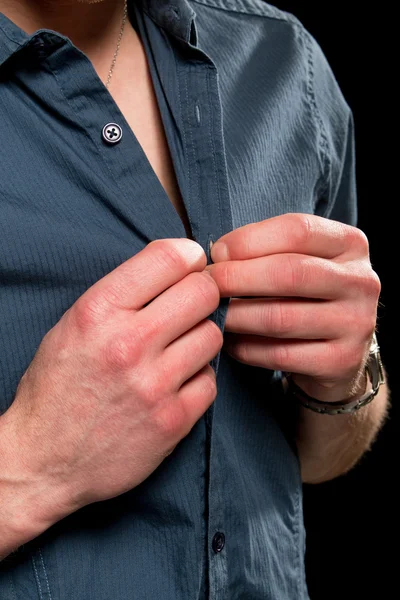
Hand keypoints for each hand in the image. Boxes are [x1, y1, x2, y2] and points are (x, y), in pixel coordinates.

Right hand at [1, 239, 221, 536]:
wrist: (44, 459)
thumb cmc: (57, 387)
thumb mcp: (73, 325)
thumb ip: (123, 292)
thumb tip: (178, 262)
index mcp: (98, 311)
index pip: (169, 258)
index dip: (188, 257)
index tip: (191, 264)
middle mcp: (128, 344)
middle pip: (203, 293)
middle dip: (202, 294)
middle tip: (191, 306)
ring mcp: (153, 385)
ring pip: (212, 335)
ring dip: (200, 338)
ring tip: (178, 349)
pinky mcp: (172, 420)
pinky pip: (211, 381)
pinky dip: (198, 379)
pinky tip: (177, 384)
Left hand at [206, 213, 380, 401]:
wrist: (338, 350)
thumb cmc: (305, 295)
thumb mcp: (299, 260)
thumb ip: (267, 249)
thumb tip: (216, 254)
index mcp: (350, 244)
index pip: (298, 230)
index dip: (249, 239)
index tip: (216, 252)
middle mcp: (361, 281)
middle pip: (289, 273)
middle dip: (237, 277)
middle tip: (205, 285)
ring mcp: (356, 323)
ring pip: (281, 318)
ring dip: (236, 316)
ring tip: (213, 314)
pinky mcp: (342, 361)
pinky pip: (280, 355)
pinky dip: (247, 349)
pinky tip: (231, 343)